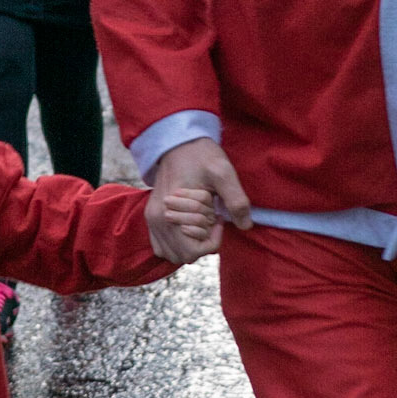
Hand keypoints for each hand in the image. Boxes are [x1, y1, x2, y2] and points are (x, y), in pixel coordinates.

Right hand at [147, 138, 251, 261]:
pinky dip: (177, 244)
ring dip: (190, 245)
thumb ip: (236, 200)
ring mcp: (151, 220)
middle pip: (184, 255)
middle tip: (210, 218)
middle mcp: (156, 220)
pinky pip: (162, 247)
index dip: (213, 239)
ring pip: (173, 254)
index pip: (194, 250)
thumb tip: (245, 225)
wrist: (178, 142)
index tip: (218, 217)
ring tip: (200, 223)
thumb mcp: (223, 172)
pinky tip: (189, 228)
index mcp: (170, 212)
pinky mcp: (151, 218)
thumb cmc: (200, 155)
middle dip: (202, 242)